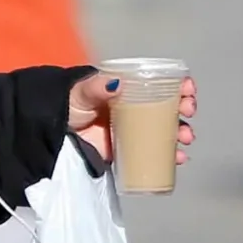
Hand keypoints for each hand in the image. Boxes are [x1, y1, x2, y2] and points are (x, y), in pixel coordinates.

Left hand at [68, 73, 197, 164]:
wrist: (55, 130)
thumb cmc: (70, 104)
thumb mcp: (82, 92)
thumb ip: (96, 87)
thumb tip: (116, 83)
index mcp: (131, 89)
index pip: (162, 82)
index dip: (180, 85)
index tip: (187, 90)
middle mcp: (138, 108)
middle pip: (170, 106)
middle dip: (185, 109)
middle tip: (187, 112)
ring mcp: (135, 130)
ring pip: (167, 130)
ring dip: (181, 133)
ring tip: (184, 139)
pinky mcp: (130, 150)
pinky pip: (155, 153)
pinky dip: (170, 156)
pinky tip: (178, 159)